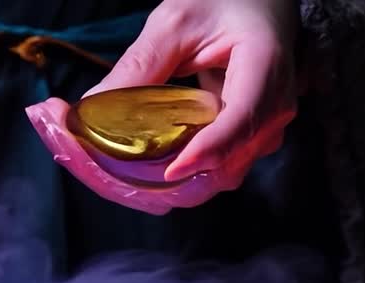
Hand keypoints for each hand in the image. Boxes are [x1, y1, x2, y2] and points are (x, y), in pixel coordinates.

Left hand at [27, 0, 298, 213]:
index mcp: (266, 67)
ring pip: (214, 178)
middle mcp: (273, 111)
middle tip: (100, 166)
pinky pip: (209, 173)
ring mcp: (261, 133)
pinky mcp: (243, 147)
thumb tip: (91, 106)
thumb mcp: (177, 21)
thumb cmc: (222, 4)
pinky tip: (129, 165)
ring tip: (106, 166)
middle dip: (165, 179)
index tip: (170, 171)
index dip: (208, 151)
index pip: (243, 120)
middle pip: (225, 165)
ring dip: (161, 183)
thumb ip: (140, 63)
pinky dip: (169, 175)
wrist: (258, 8)